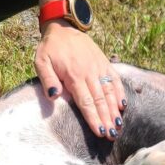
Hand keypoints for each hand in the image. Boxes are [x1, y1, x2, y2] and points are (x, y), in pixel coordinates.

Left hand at [35, 20, 125, 139]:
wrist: (64, 28)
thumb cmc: (50, 48)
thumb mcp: (41, 61)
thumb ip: (47, 79)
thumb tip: (53, 96)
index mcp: (74, 75)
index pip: (86, 101)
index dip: (93, 117)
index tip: (99, 131)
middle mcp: (90, 72)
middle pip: (100, 100)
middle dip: (107, 119)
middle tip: (112, 135)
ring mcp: (99, 67)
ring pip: (110, 92)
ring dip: (115, 110)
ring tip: (118, 126)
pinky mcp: (105, 63)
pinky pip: (115, 79)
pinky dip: (120, 93)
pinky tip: (123, 106)